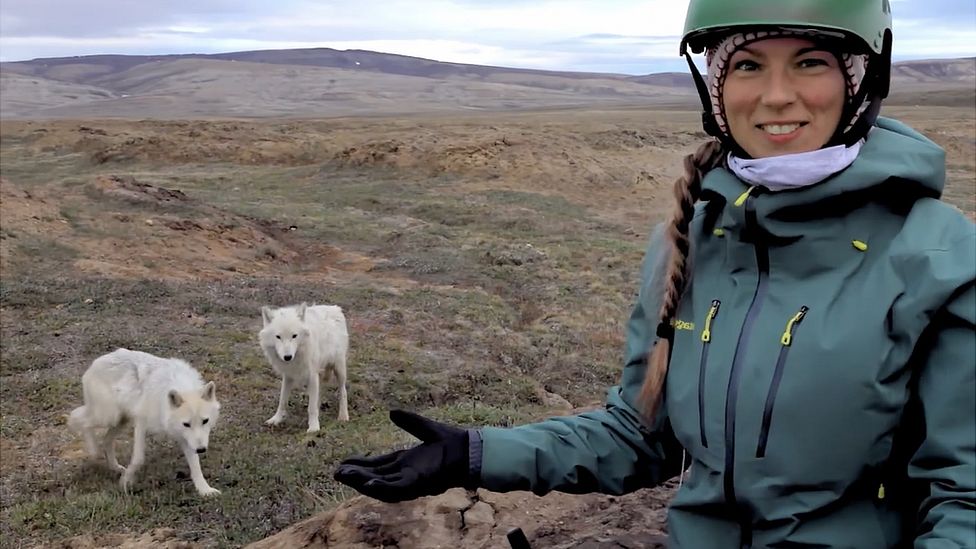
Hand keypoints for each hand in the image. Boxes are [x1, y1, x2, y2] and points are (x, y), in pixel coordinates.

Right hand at [333, 410, 471, 502]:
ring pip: (380, 485)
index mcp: (405, 462)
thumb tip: (392, 412)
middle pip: (374, 477)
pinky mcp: (418, 482)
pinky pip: (396, 488)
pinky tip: (367, 484)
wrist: (469, 451)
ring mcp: (411, 480)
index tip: (343, 462)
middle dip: (355, 476)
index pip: (377, 466)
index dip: (360, 465)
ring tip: (343, 476)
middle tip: (335, 473)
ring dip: (361, 482)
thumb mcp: (425, 428)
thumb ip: (409, 421)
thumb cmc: (452, 443)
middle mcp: (405, 474)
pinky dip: (381, 487)